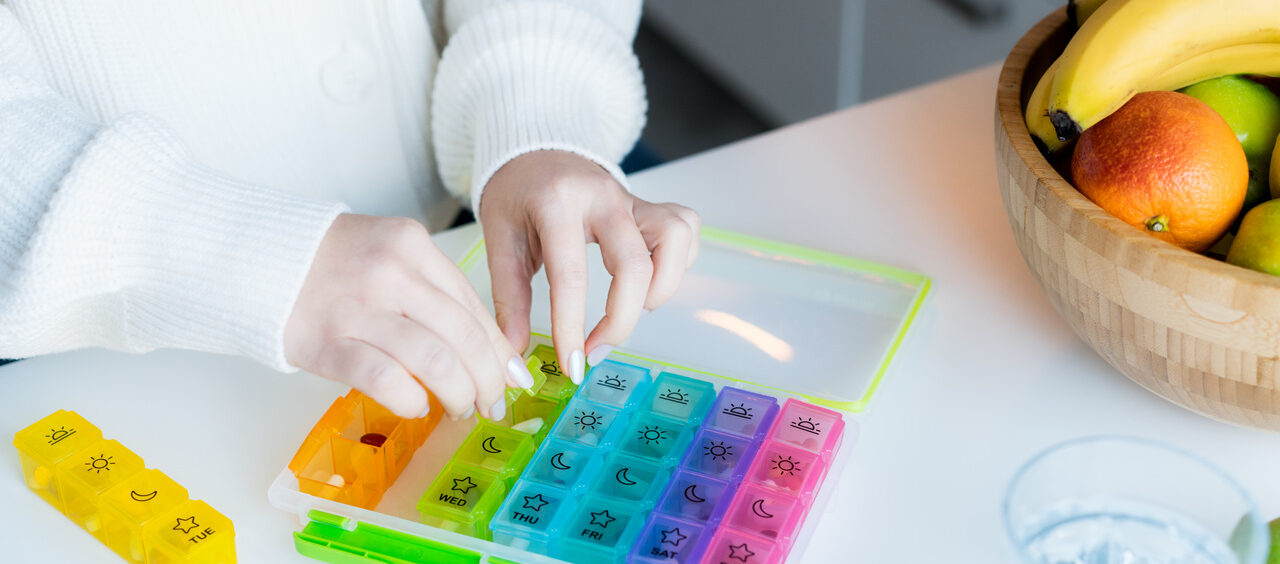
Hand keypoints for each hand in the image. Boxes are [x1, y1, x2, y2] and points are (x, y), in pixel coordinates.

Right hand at [284, 214, 535, 419]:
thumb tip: (492, 351)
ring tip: (459, 409)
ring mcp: (358, 308)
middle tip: (491, 403)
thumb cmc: (331, 265)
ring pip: (435, 362)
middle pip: (463, 336)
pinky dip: (411, 401)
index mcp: (411, 246)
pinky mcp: (327, 343)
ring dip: (458, 395)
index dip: (499, 349)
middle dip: (488, 380)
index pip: (472, 305)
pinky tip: (415, 405)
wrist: (255, 259)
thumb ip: (435, 295)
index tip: (511, 377)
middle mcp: (390, 273)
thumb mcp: (390, 258)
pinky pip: (387, 381)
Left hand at [480, 150, 700, 383]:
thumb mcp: (500, 240)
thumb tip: (515, 352)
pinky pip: (686, 228)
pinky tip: (652, 277)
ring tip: (634, 305)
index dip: (572, 327)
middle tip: (597, 348)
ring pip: (675, 239)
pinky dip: (678, 260)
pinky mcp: (650, 203)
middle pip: (635, 265)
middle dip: (622, 320)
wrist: (535, 151)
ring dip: (662, 286)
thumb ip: (509, 298)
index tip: (571, 363)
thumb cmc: (516, 195)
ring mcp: (632, 198)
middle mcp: (603, 198)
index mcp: (557, 205)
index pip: (571, 276)